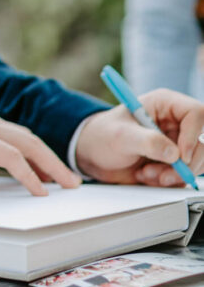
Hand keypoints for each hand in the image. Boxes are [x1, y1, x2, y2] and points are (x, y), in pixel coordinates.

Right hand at [0, 100, 80, 195]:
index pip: (18, 138)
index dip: (38, 156)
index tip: (52, 173)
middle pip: (30, 140)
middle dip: (53, 160)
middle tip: (70, 180)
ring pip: (28, 145)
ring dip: (51, 165)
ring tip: (67, 184)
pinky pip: (11, 158)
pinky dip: (28, 173)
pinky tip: (39, 189)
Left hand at [75, 89, 203, 185]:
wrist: (93, 156)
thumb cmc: (102, 135)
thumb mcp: (121, 136)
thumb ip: (147, 142)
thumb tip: (174, 153)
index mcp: (165, 104)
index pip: (197, 113)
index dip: (192, 135)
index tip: (179, 155)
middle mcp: (175, 123)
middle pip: (201, 144)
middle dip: (183, 164)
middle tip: (160, 174)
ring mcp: (176, 143)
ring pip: (196, 163)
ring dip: (173, 175)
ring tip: (146, 174)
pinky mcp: (173, 162)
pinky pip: (184, 176)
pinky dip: (168, 182)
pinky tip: (147, 177)